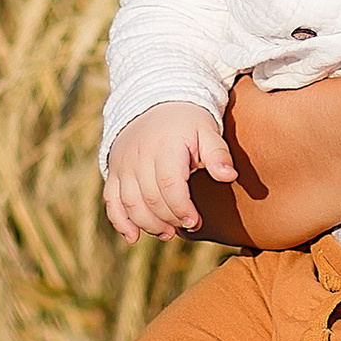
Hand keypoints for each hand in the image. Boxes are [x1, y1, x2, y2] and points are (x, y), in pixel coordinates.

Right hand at [104, 98, 234, 239]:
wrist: (156, 103)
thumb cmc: (188, 122)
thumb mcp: (208, 130)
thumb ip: (218, 154)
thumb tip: (230, 176)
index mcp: (166, 146)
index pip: (170, 185)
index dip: (182, 208)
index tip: (196, 221)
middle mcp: (140, 156)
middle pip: (151, 198)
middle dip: (170, 219)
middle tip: (187, 226)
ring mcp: (124, 164)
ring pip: (130, 203)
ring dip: (147, 224)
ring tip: (166, 233)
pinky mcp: (114, 172)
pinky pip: (111, 200)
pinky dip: (119, 221)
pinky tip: (132, 237)